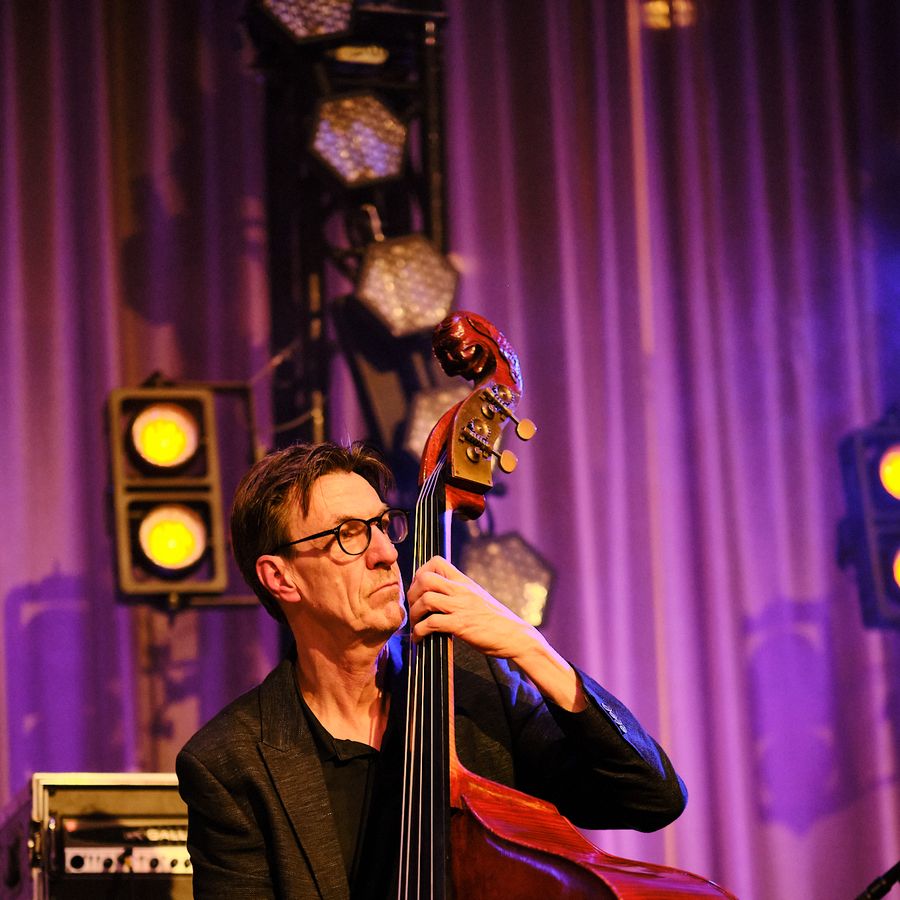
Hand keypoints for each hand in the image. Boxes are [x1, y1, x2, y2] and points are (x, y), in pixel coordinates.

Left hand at [406, 555, 538, 658]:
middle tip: (413, 607)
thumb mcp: (477, 598)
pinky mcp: (461, 625)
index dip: (420, 573)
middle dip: (412, 593)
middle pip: (425, 578)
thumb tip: (440, 595)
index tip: (418, 588)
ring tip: (415, 624)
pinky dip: (419, 631)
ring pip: (426, 599)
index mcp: (465, 582)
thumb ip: (460, 593)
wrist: (515, 636)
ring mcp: (461, 607)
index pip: (436, 562)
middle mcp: (461, 591)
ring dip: (414, 613)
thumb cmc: (496, 620)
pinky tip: (419, 638)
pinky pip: (431, 623)